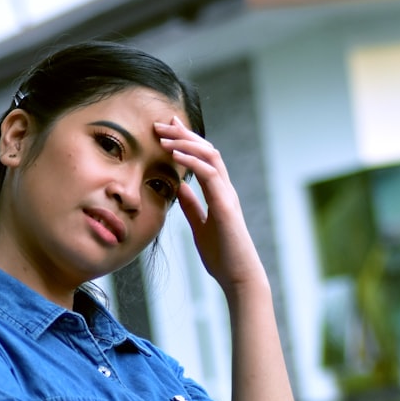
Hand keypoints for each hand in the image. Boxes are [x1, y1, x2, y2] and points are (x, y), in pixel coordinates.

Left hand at [154, 117, 267, 295]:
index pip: (204, 158)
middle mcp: (225, 190)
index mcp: (219, 194)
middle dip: (184, 134)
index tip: (168, 129)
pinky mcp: (225, 206)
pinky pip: (210, 175)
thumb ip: (192, 205)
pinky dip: (193, 161)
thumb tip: (180, 187)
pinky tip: (176, 155)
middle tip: (162, 124)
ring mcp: (227, 196)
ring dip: (186, 143)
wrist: (238, 276)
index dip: (186, 141)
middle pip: (207, 150)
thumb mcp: (200, 226)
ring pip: (210, 156)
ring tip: (164, 137)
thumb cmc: (222, 255)